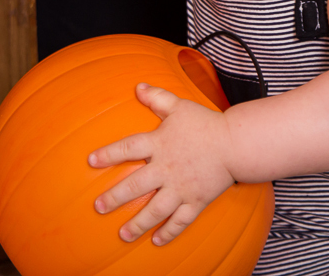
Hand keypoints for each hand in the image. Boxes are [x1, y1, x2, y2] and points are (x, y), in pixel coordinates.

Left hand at [88, 82, 235, 245]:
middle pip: (136, 185)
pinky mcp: (196, 201)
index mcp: (160, 144)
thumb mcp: (180, 106)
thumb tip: (138, 87)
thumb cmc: (207, 124)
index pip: (128, 147)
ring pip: (155, 210)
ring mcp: (181, 188)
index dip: (108, 154)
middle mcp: (166, 168)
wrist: (236, 144)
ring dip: (138, 224)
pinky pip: (180, 221)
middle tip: (99, 207)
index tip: (91, 161)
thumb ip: (158, 97)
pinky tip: (156, 241)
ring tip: (123, 235)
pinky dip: (169, 232)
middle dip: (115, 198)